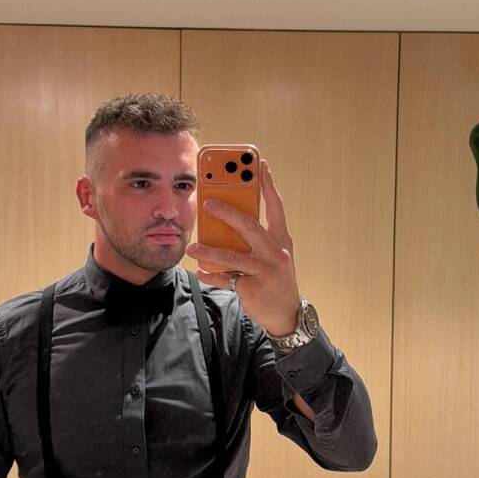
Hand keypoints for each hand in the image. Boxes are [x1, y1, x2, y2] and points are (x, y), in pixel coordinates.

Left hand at [186, 159, 300, 334]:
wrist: (287, 313)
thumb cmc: (276, 278)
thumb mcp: (274, 255)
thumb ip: (257, 239)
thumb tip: (228, 222)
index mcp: (282, 240)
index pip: (276, 207)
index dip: (268, 184)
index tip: (259, 164)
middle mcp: (276, 253)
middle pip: (249, 226)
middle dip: (227, 212)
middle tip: (208, 203)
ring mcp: (265, 271)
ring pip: (232, 255)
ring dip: (209, 250)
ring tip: (192, 246)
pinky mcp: (253, 288)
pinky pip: (226, 278)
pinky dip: (211, 275)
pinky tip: (200, 270)